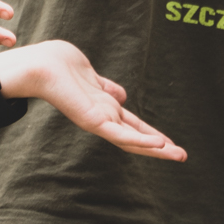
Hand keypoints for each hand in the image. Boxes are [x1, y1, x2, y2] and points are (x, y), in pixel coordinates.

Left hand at [0, 40, 186, 161]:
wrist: (40, 66)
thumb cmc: (59, 66)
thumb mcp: (92, 77)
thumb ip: (107, 89)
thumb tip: (124, 97)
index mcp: (104, 108)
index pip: (133, 125)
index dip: (151, 133)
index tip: (169, 142)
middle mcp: (104, 117)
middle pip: (137, 136)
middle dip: (160, 147)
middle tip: (183, 157)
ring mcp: (99, 121)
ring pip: (134, 140)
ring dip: (157, 149)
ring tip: (179, 156)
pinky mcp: (94, 121)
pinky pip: (121, 134)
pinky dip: (141, 141)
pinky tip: (159, 144)